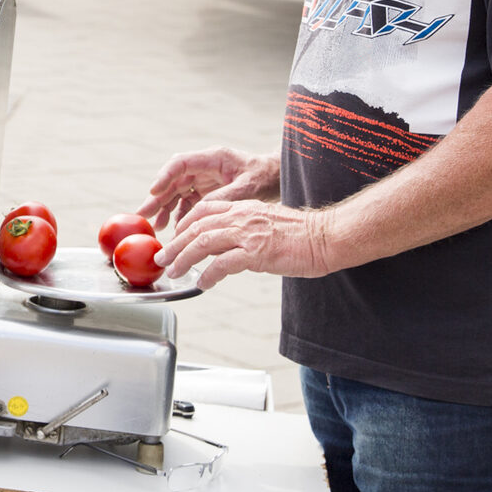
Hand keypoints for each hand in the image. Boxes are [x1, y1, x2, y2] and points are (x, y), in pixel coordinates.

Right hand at [138, 147, 277, 228]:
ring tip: (157, 226)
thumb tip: (199, 212)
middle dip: (158, 198)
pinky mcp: (207, 193)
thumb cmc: (265, 177)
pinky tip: (176, 229)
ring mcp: (204, 180)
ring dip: (166, 209)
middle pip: (174, 181)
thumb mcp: (247, 188)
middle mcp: (204, 168)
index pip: (180, 163)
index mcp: (213, 159)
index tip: (153, 192)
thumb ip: (223, 197)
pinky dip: (180, 216)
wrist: (278, 179)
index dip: (164, 177)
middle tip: (143, 214)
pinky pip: (188, 203)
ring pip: (177, 193)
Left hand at [157, 197, 331, 287]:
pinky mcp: (257, 253)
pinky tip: (202, 283)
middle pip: (197, 226)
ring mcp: (249, 233)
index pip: (204, 209)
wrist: (328, 237)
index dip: (184, 224)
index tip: (174, 237)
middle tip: (163, 258)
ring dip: (183, 258)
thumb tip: (229, 246)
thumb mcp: (268, 223)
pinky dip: (207, 274)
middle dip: (175, 244)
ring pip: (203, 242)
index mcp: (245, 207)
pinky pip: (222, 264)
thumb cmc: (303, 235)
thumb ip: (246, 229)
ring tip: (173, 271)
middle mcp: (242, 216)